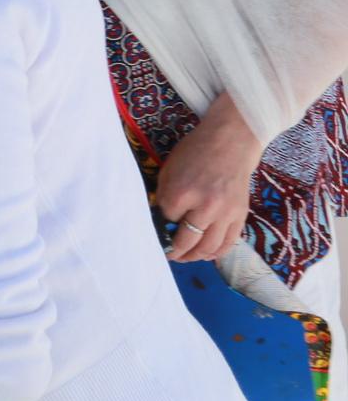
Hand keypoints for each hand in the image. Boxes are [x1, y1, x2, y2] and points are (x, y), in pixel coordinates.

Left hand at [156, 104, 259, 262]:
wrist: (230, 143)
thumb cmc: (194, 153)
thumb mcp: (169, 171)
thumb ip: (164, 197)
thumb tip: (160, 220)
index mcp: (182, 193)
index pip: (165, 220)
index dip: (161, 222)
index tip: (159, 223)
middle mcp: (205, 207)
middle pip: (187, 241)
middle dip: (174, 251)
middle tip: (168, 253)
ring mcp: (226, 213)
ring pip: (208, 248)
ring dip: (194, 257)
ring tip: (185, 257)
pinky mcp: (241, 216)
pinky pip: (229, 243)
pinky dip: (216, 253)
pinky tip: (205, 255)